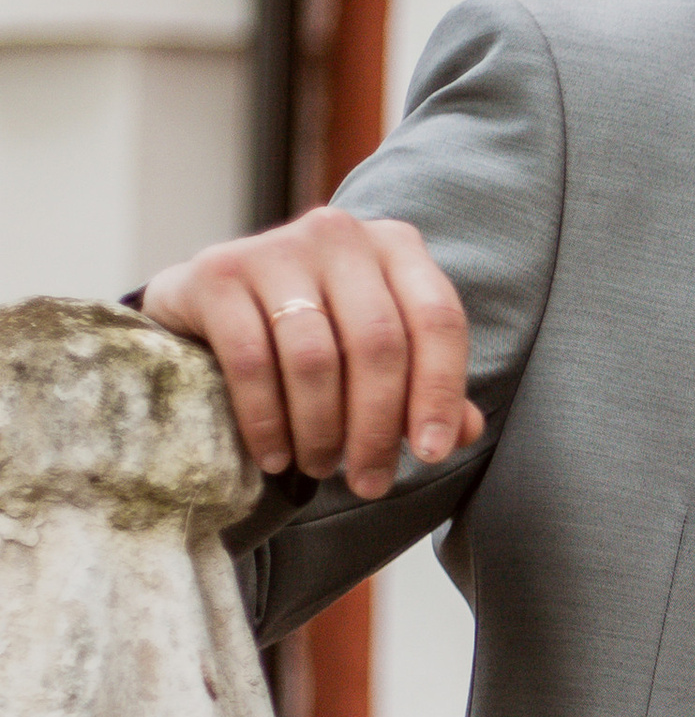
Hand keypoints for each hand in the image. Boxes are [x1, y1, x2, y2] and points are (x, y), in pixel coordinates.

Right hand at [137, 206, 483, 499]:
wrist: (206, 303)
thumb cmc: (315, 331)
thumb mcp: (376, 351)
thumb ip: (425, 385)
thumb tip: (466, 433)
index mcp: (396, 246)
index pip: (438, 321)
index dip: (440, 393)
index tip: (432, 455)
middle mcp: (341, 234)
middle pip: (379, 343)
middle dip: (378, 427)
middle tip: (369, 482)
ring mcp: (276, 247)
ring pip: (316, 357)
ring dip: (322, 430)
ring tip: (321, 468)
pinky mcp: (218, 271)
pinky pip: (251, 361)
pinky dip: (267, 421)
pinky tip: (275, 458)